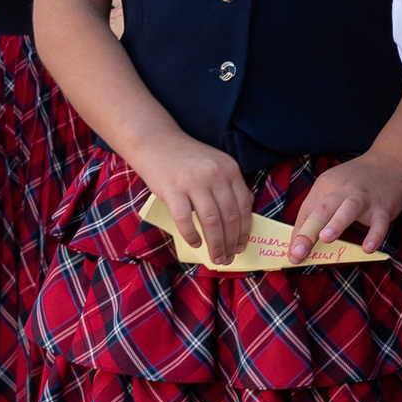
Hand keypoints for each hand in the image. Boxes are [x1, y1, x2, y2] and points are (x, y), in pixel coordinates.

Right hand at [132, 135, 256, 265]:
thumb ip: (229, 186)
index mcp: (230, 169)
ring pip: (211, 220)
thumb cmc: (188, 159)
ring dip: (215, 243)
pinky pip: (185, 219)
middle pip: (229, 216)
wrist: (157, 143)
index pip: (244, 205)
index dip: (244, 229)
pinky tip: (195, 244)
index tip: (243, 245)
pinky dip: (191, 235)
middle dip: (231, 242)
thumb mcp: (216, 165)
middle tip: (228, 258)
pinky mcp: (173, 190)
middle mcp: (215, 175)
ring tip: (216, 257)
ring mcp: (194, 182)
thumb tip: (240, 219)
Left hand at [289, 150, 401, 260]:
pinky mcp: (383, 207)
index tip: (293, 254)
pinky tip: (368, 248)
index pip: (307, 212)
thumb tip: (304, 244)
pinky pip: (379, 223)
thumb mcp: (334, 187)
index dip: (299, 234)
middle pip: (323, 209)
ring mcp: (364, 198)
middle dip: (309, 231)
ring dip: (336, 223)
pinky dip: (374, 235)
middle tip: (299, 251)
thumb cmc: (358, 181)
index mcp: (326, 185)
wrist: (392, 162)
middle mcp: (343, 189)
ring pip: (348, 209)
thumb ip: (321, 211)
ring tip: (326, 238)